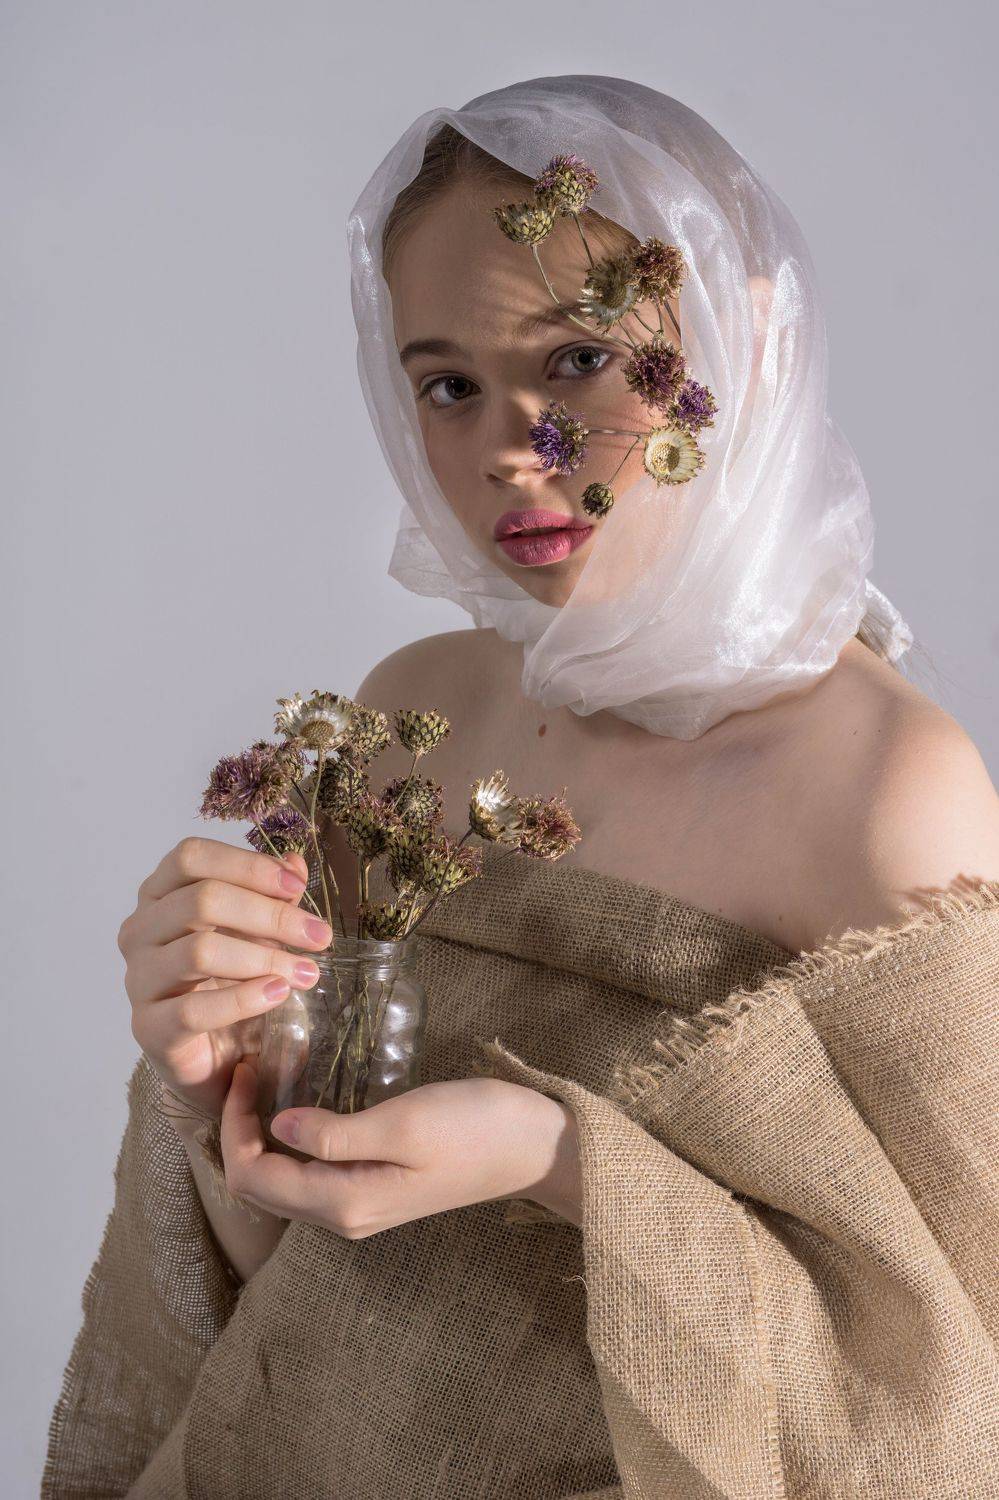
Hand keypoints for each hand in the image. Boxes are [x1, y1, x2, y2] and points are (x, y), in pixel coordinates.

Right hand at [120, 835, 332, 1119]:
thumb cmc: (228, 980)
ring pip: (199, 951)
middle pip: (200, 900)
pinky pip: (193, 1009)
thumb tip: (294, 864)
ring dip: (264, 958)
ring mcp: (139, 979)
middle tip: (319, 936)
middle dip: (270, 916)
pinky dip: (243, 999)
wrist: (211, 1056)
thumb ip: (271, 896)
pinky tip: (278, 994)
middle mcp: (140, 931)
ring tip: (307, 972)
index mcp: (160, 894)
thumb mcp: (257, 932)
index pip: (191, 857)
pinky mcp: (149, 1027)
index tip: (297, 888)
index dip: (247, 866)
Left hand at [220, 1059, 581, 1237]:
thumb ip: (336, 1133)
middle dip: (239, 1131)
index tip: (246, 1071)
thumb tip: (278, 1128)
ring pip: (282, 1181)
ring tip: (266, 1079)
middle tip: (249, 1070)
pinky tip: (300, 1101)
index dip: (233, 1129)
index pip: (253, 1177)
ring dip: (262, 1136)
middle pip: (260, 1185)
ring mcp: (357, 1207)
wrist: (532, 1147)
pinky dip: (291, 1140)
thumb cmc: (474, 1128)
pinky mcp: (372, 1190)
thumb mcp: (404, 1123)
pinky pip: (309, 1173)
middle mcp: (343, 1216)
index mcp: (344, 1202)